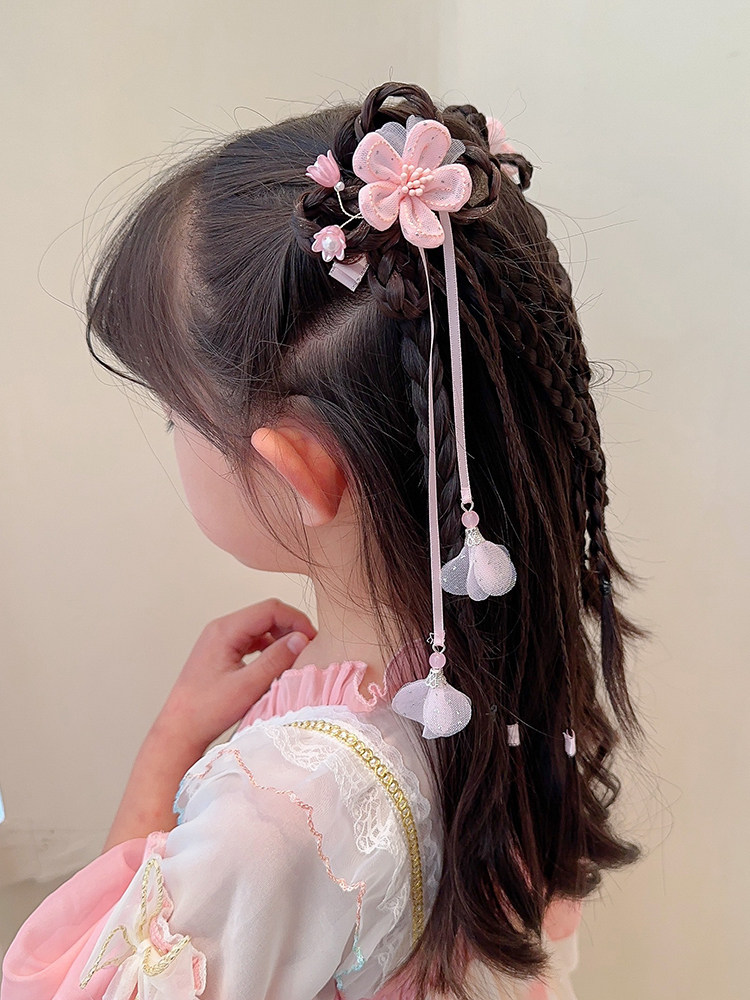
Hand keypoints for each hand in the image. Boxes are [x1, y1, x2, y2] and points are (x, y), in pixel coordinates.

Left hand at [155, 598, 316, 751]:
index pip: (270, 609)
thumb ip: (276, 659)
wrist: (179, 729)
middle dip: (290, 627)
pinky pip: (250, 640)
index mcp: (225, 630)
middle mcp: (220, 629)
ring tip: (294, 657)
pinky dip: (267, 647)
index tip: (312, 638)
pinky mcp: (220, 652)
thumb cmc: (207, 711)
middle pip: (265, 615)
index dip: (296, 620)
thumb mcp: (248, 685)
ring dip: (279, 637)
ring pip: (259, 627)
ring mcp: (219, 639)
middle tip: (308, 648)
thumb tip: (301, 639)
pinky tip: (275, 664)